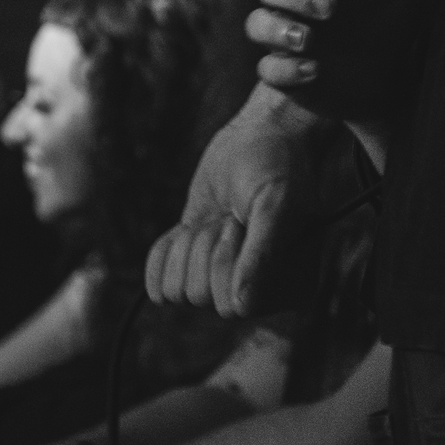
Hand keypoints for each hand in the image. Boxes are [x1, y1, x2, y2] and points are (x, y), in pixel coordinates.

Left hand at [145, 84, 333, 317]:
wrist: (258, 135)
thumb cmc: (277, 165)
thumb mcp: (274, 205)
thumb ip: (262, 254)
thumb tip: (243, 307)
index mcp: (288, 285)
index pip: (235, 308)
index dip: (228, 262)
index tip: (240, 223)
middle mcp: (255, 290)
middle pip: (200, 297)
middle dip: (206, 247)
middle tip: (229, 216)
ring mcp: (221, 280)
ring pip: (176, 291)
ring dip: (189, 245)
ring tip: (217, 216)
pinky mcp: (193, 266)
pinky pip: (157, 284)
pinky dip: (165, 251)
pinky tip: (191, 225)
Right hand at [250, 0, 426, 128]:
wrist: (394, 74)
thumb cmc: (393, 17)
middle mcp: (295, 2)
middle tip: (331, 7)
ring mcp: (286, 37)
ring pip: (257, 24)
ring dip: (277, 30)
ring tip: (308, 39)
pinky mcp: (285, 74)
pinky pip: (268, 70)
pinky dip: (286, 69)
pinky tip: (314, 70)